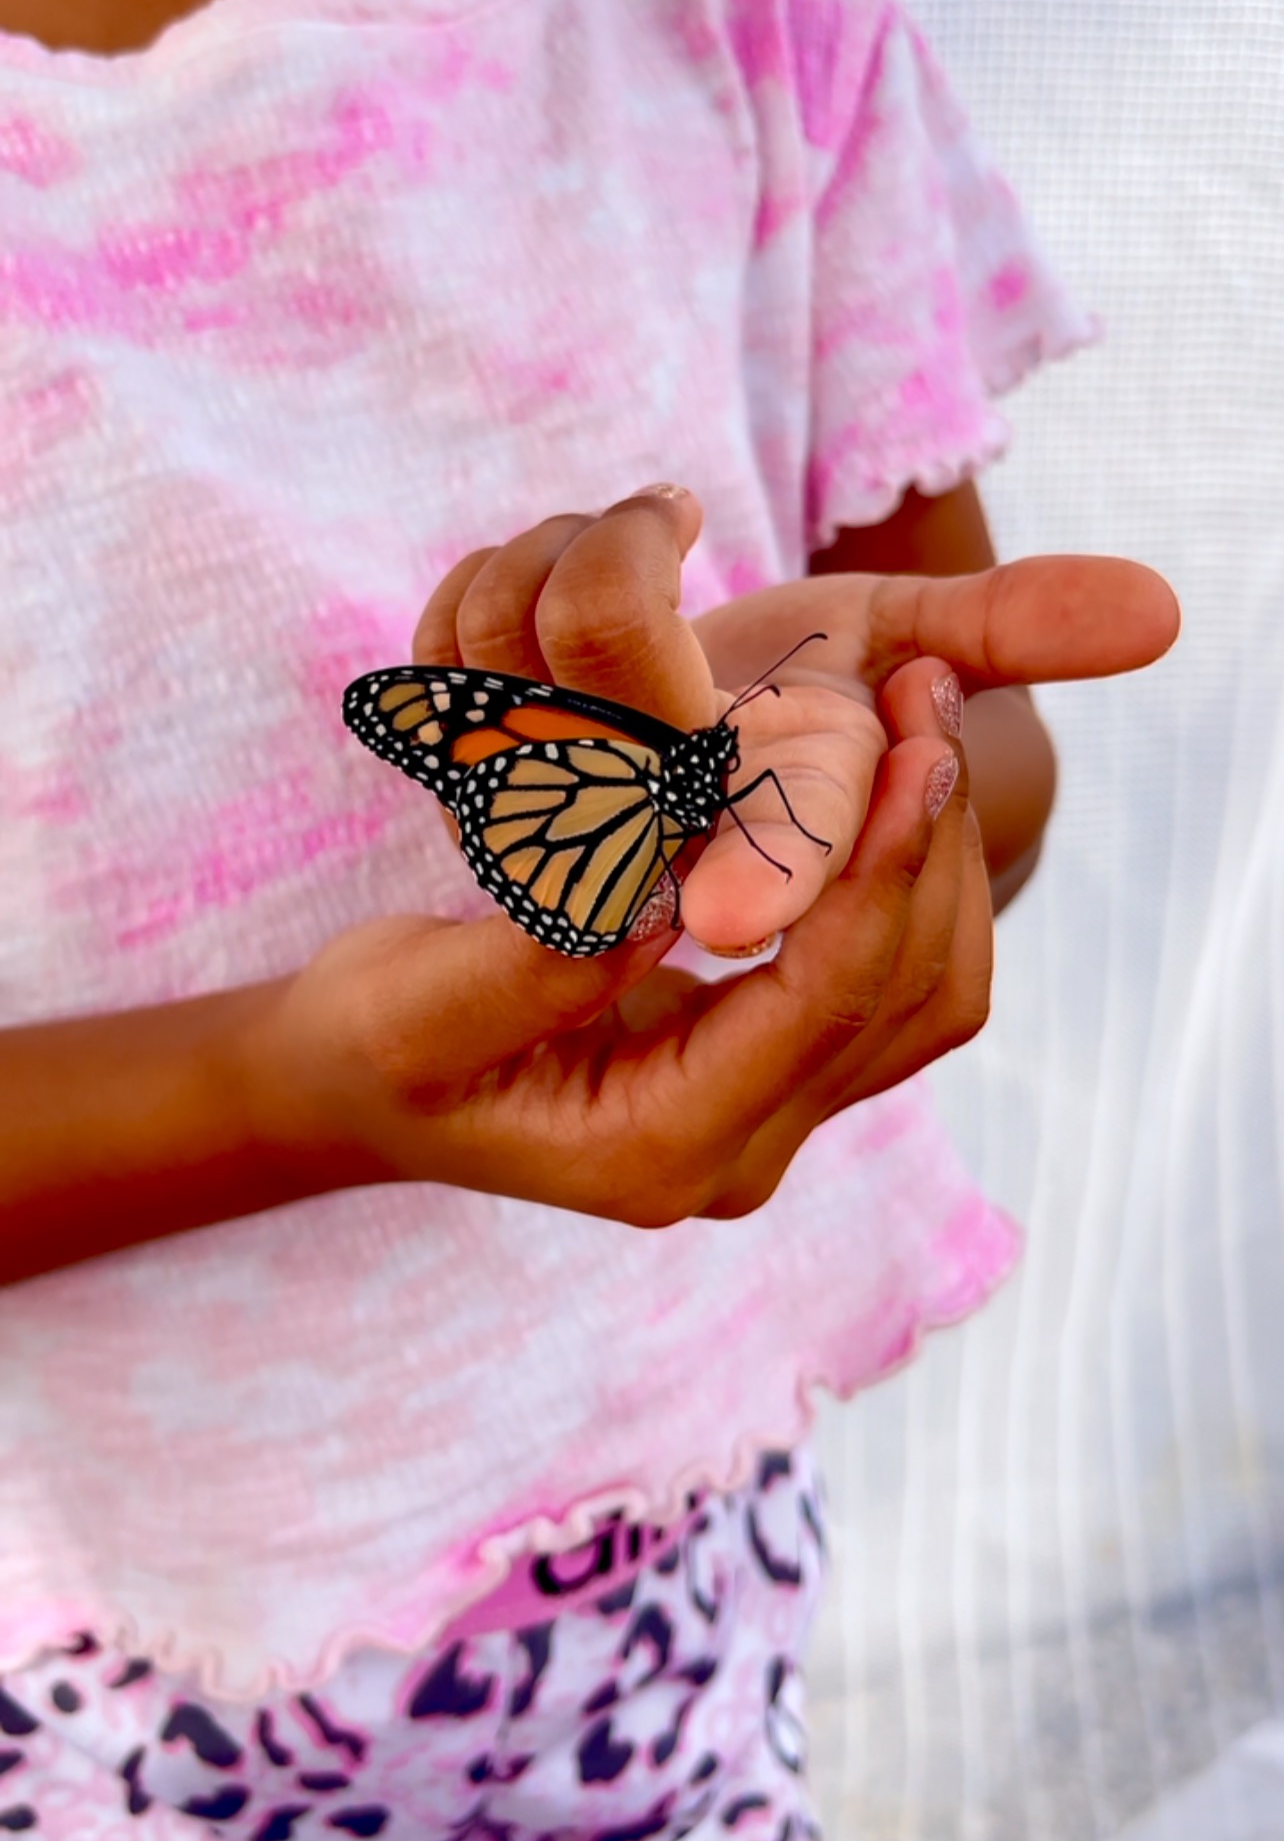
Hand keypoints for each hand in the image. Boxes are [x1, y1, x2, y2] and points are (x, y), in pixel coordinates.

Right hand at [250, 489, 1176, 1226]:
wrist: (367, 1088)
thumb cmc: (373, 1040)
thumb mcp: (406, 1004)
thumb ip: (528, 965)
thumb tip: (654, 895)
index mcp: (658, 1146)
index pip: (817, 1007)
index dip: (873, 871)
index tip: (904, 743)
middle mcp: (738, 1152)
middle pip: (902, 999)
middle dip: (930, 841)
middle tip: (927, 689)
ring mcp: (767, 1118)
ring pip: (923, 994)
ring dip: (938, 852)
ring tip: (921, 710)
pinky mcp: (775, 1069)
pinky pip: (891, 979)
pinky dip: (907, 874)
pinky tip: (884, 770)